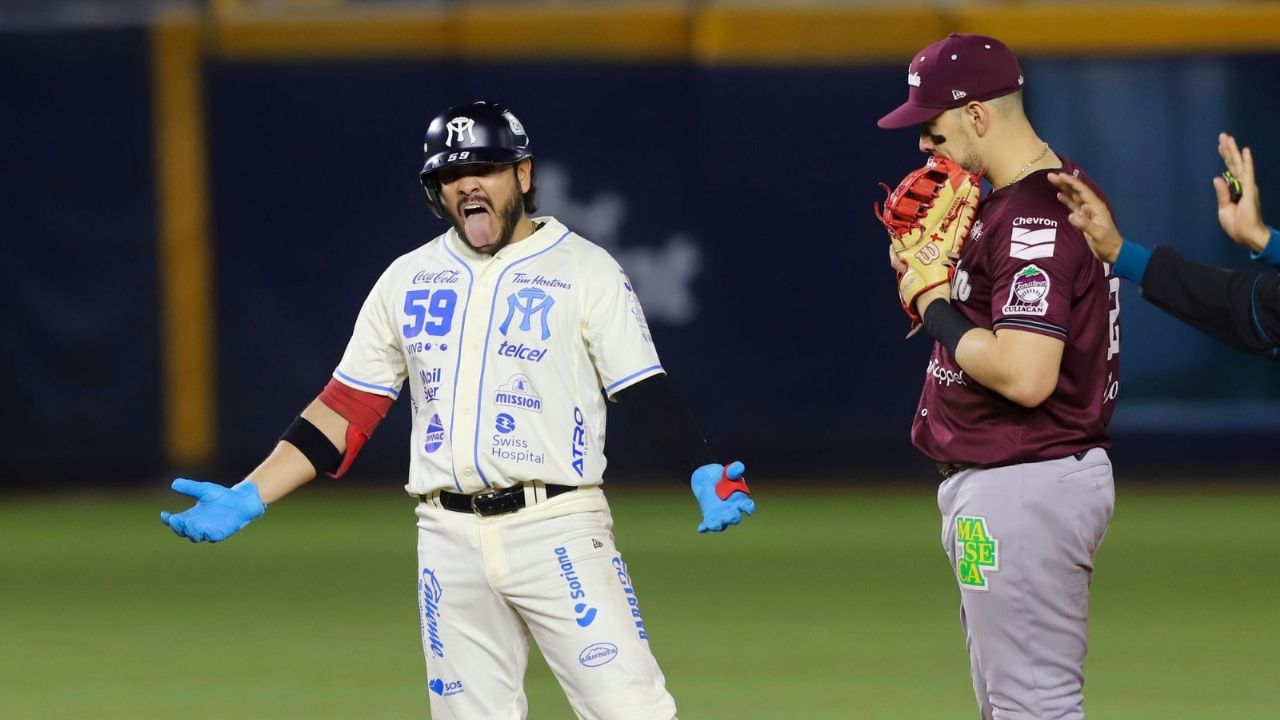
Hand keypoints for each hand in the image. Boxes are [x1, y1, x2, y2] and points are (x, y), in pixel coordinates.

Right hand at [160, 479, 265, 542]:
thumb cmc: (221, 496)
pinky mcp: (219, 534)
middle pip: (181, 531)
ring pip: (194, 536)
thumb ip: (190, 487)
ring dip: (189, 531)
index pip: (175, 521)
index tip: (164, 514)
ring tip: (187, 523)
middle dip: (177, 526)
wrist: (241, 500)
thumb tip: (174, 483)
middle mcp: (196, 526)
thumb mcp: (204, 489)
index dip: (167, 520)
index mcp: (190, 516)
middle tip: (175, 520)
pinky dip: (206, 535)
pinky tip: (203, 530)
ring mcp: (207, 531)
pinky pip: (210, 537)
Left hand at [690, 461, 753, 533]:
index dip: (749, 508)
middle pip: (735, 518)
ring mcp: (721, 516)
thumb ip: (735, 470)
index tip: (748, 509)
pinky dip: (704, 528)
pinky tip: (701, 528)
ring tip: (714, 525)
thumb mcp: (729, 472)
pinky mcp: (709, 518)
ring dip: (718, 525)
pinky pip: (707, 525)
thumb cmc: (724, 478)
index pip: (747, 506)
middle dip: (733, 518)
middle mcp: (732, 511)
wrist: (710, 481)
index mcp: (740, 501)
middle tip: (730, 514)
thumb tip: (739, 467)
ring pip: (721, 525)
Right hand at [1048, 172, 1121, 263]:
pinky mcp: (1083, 218)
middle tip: (1051, 176)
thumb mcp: (1097, 234)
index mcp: (1096, 207)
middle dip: (1065, 183)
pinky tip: (1059, 195)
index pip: (1082, 191)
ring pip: (1074, 197)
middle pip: (1077, 191)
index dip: (1071, 182)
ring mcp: (1087, 212)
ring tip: (1053, 182)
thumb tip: (1070, 216)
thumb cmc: (1107, 243)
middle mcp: (1091, 206)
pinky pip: (1073, 206)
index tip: (1060, 175)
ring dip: (1064, 189)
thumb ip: (1085, 225)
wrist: (1112, 252)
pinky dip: (1066, 200)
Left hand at [1213, 132, 1269, 252]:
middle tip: (1223, 135)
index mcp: (1235, 190)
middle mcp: (1242, 185)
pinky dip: (1247, 162)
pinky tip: (1245, 151)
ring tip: (1229, 138)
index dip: (1225, 157)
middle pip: (1233, 164)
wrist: (1247, 235)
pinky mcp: (1250, 190)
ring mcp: (1247, 187)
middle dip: (1228, 149)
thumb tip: (1217, 178)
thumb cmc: (1237, 225)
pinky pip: (1247, 174)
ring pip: (1239, 165)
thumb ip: (1221, 193)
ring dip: (1233, 151)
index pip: (1229, 170)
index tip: (1221, 145)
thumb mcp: (1224, 209)